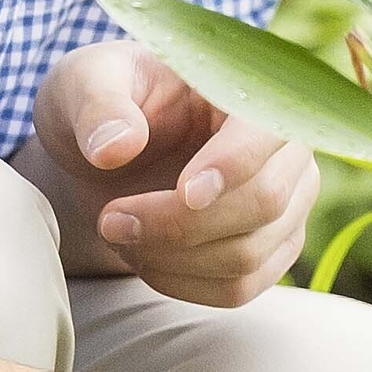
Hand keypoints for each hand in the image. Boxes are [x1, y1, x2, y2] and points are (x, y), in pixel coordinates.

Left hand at [15, 38, 317, 307]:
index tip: (185, 194)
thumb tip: (117, 147)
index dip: (234, 165)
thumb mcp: (83, 83)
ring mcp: (288, 200)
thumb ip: (97, 105)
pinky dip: (182, 284)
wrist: (111, 149)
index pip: (267, 131)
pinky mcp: (272, 247)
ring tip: (117, 231)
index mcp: (248, 87)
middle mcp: (286, 145)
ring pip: (250, 254)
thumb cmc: (105, 102)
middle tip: (109, 220)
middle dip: (180, 224)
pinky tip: (142, 257)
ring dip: (172, 257)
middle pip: (265, 201)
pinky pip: (239, 288)